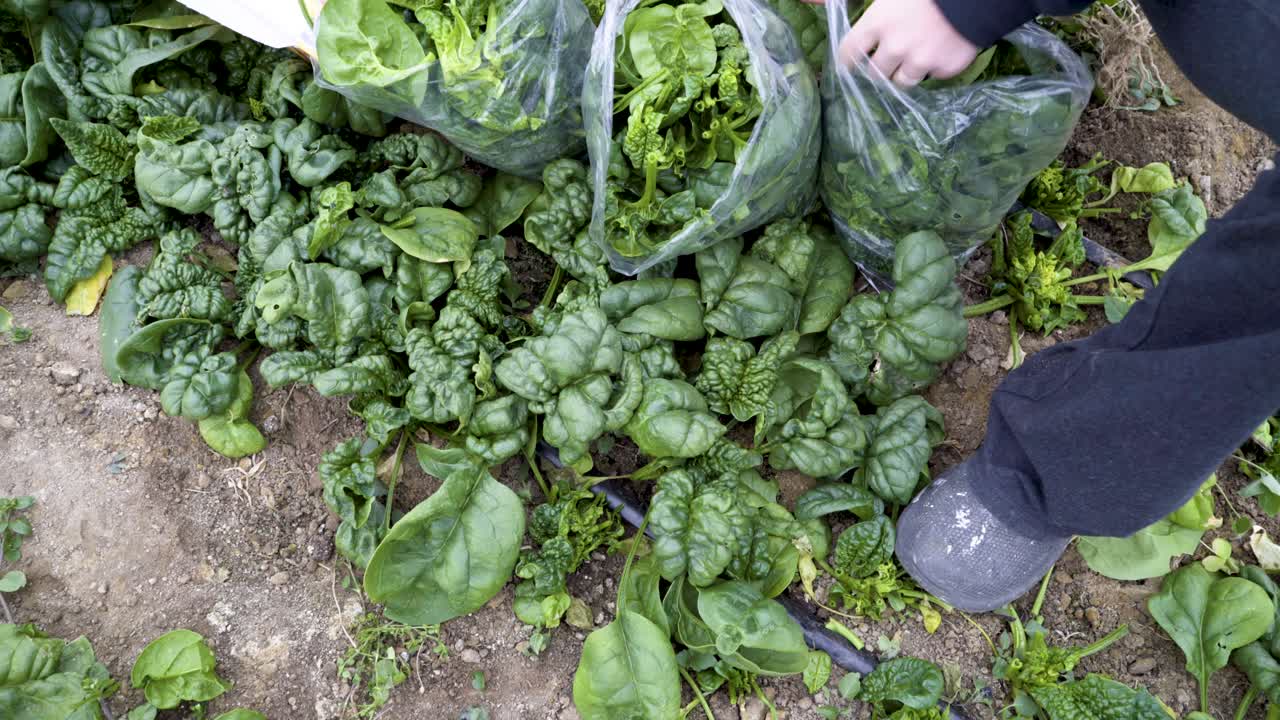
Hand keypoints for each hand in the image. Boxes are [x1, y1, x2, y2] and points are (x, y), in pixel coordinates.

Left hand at [809, 0, 980, 85]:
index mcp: (878, 23)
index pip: (849, 54)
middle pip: (875, 74)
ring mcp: (922, 61)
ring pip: (901, 82)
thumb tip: (806, 1)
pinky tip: (938, 51)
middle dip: (878, 68)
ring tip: (911, 59)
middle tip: (886, 59)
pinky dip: (932, 68)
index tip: (849, 66)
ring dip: (903, 73)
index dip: (847, 61)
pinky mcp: (946, 69)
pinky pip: (932, 78)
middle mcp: (896, 47)